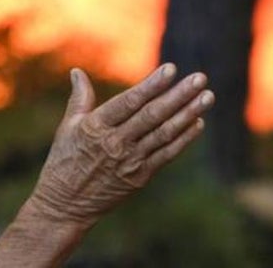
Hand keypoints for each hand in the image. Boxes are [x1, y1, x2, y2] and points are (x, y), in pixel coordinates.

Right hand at [27, 64, 213, 228]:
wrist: (66, 203)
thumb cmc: (65, 160)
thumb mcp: (68, 127)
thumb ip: (79, 98)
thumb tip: (77, 71)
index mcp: (96, 126)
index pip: (129, 102)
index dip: (151, 85)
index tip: (171, 69)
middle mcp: (116, 143)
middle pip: (153, 115)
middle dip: (179, 95)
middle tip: (200, 78)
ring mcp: (131, 161)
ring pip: (164, 134)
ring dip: (188, 114)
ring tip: (207, 97)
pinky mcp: (140, 177)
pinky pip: (167, 155)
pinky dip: (184, 139)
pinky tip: (198, 123)